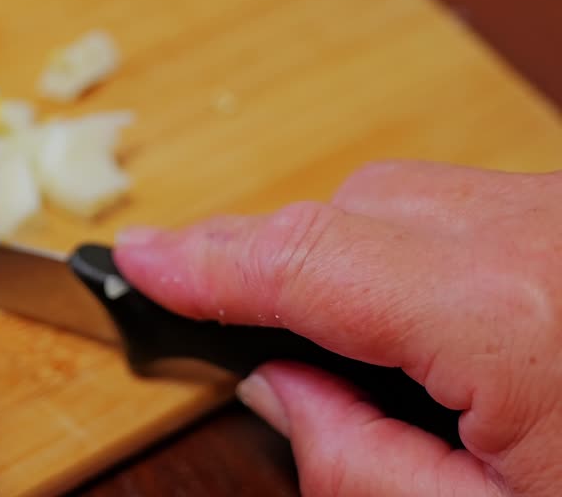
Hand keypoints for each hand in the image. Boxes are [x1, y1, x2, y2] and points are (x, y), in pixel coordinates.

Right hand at [115, 161, 561, 496]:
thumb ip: (361, 463)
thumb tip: (277, 387)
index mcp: (510, 314)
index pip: (307, 260)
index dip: (207, 260)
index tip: (139, 260)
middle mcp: (540, 234)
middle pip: (350, 208)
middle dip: (278, 264)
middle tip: (227, 326)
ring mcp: (559, 211)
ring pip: (403, 196)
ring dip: (352, 254)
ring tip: (354, 348)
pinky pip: (462, 202)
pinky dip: (412, 246)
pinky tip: (420, 316)